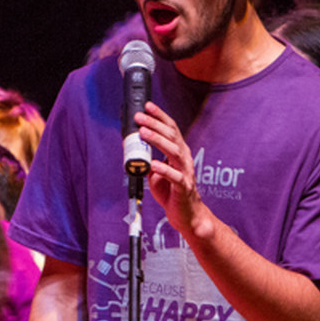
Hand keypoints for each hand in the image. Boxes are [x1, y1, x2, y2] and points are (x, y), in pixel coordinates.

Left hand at [136, 101, 211, 239]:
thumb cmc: (173, 192)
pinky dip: (164, 169)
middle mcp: (184, 159)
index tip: (148, 106)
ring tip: (144, 133)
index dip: (160, 116)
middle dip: (155, 124)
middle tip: (140, 117)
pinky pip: (175, 177)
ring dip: (158, 141)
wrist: (186, 214)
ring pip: (174, 152)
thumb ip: (148, 159)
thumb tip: (132, 149)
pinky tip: (153, 164)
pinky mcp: (183, 187)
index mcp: (179, 152)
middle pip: (171, 136)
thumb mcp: (157, 172)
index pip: (171, 129)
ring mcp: (185, 172)